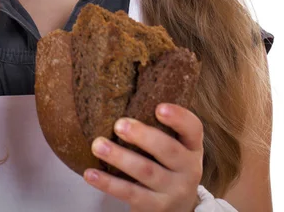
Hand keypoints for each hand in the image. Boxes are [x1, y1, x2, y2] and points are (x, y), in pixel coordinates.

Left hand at [84, 104, 202, 211]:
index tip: (159, 107)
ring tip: (97, 145)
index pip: (193, 129)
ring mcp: (172, 190)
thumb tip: (121, 84)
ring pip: (146, 172)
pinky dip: (108, 183)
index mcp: (191, 146)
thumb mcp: (173, 145)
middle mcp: (188, 169)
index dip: (179, 118)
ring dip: (119, 157)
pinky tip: (90, 173)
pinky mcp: (155, 208)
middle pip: (168, 150)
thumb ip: (157, 124)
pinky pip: (130, 193)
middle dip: (143, 136)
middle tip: (119, 124)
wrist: (177, 209)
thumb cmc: (167, 164)